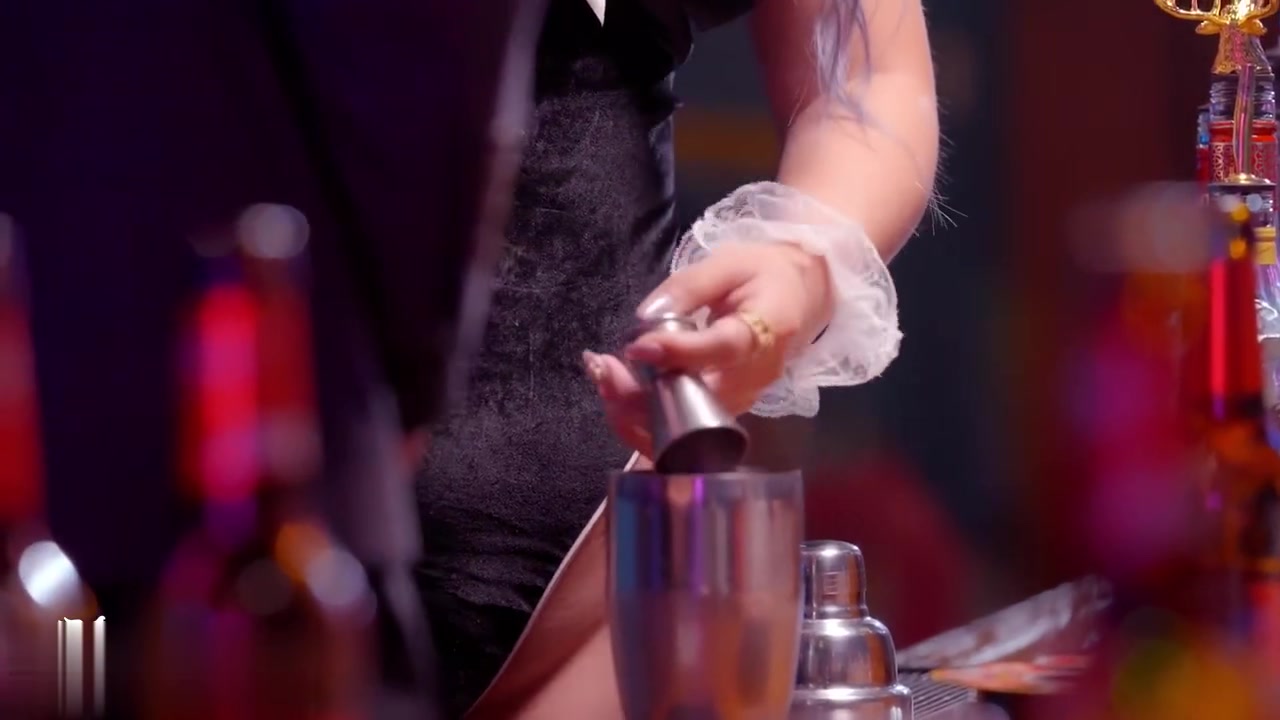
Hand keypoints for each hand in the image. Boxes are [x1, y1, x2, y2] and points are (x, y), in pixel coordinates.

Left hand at [582, 242, 832, 453]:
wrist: (802, 296)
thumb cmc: (765, 274)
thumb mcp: (729, 263)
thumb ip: (688, 288)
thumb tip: (646, 318)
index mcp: (765, 332)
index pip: (722, 350)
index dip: (678, 353)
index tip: (636, 347)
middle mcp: (754, 378)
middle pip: (695, 405)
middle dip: (639, 396)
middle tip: (600, 366)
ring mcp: (740, 401)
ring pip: (682, 425)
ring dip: (633, 409)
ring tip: (600, 373)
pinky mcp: (725, 410)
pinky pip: (681, 423)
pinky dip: (643, 412)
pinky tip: (615, 384)